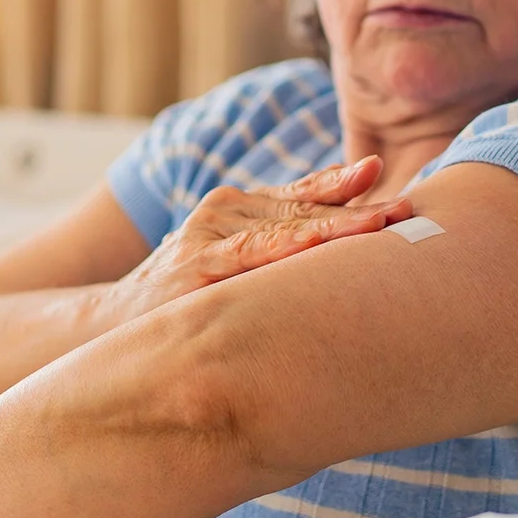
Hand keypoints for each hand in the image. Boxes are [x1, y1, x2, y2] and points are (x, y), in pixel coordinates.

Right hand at [108, 155, 412, 318]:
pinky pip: (250, 257)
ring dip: (340, 226)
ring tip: (386, 223)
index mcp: (239, 211)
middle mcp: (224, 213)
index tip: (397, 189)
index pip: (306, 196)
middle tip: (412, 210)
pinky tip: (321, 245)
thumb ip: (275, 254)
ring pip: (286, 228)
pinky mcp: (193, 269)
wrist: (105, 328)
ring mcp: (207, 238)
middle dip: (361, 211)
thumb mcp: (229, 269)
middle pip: (307, 210)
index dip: (350, 189)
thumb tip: (343, 259)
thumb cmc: (180, 301)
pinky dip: (288, 247)